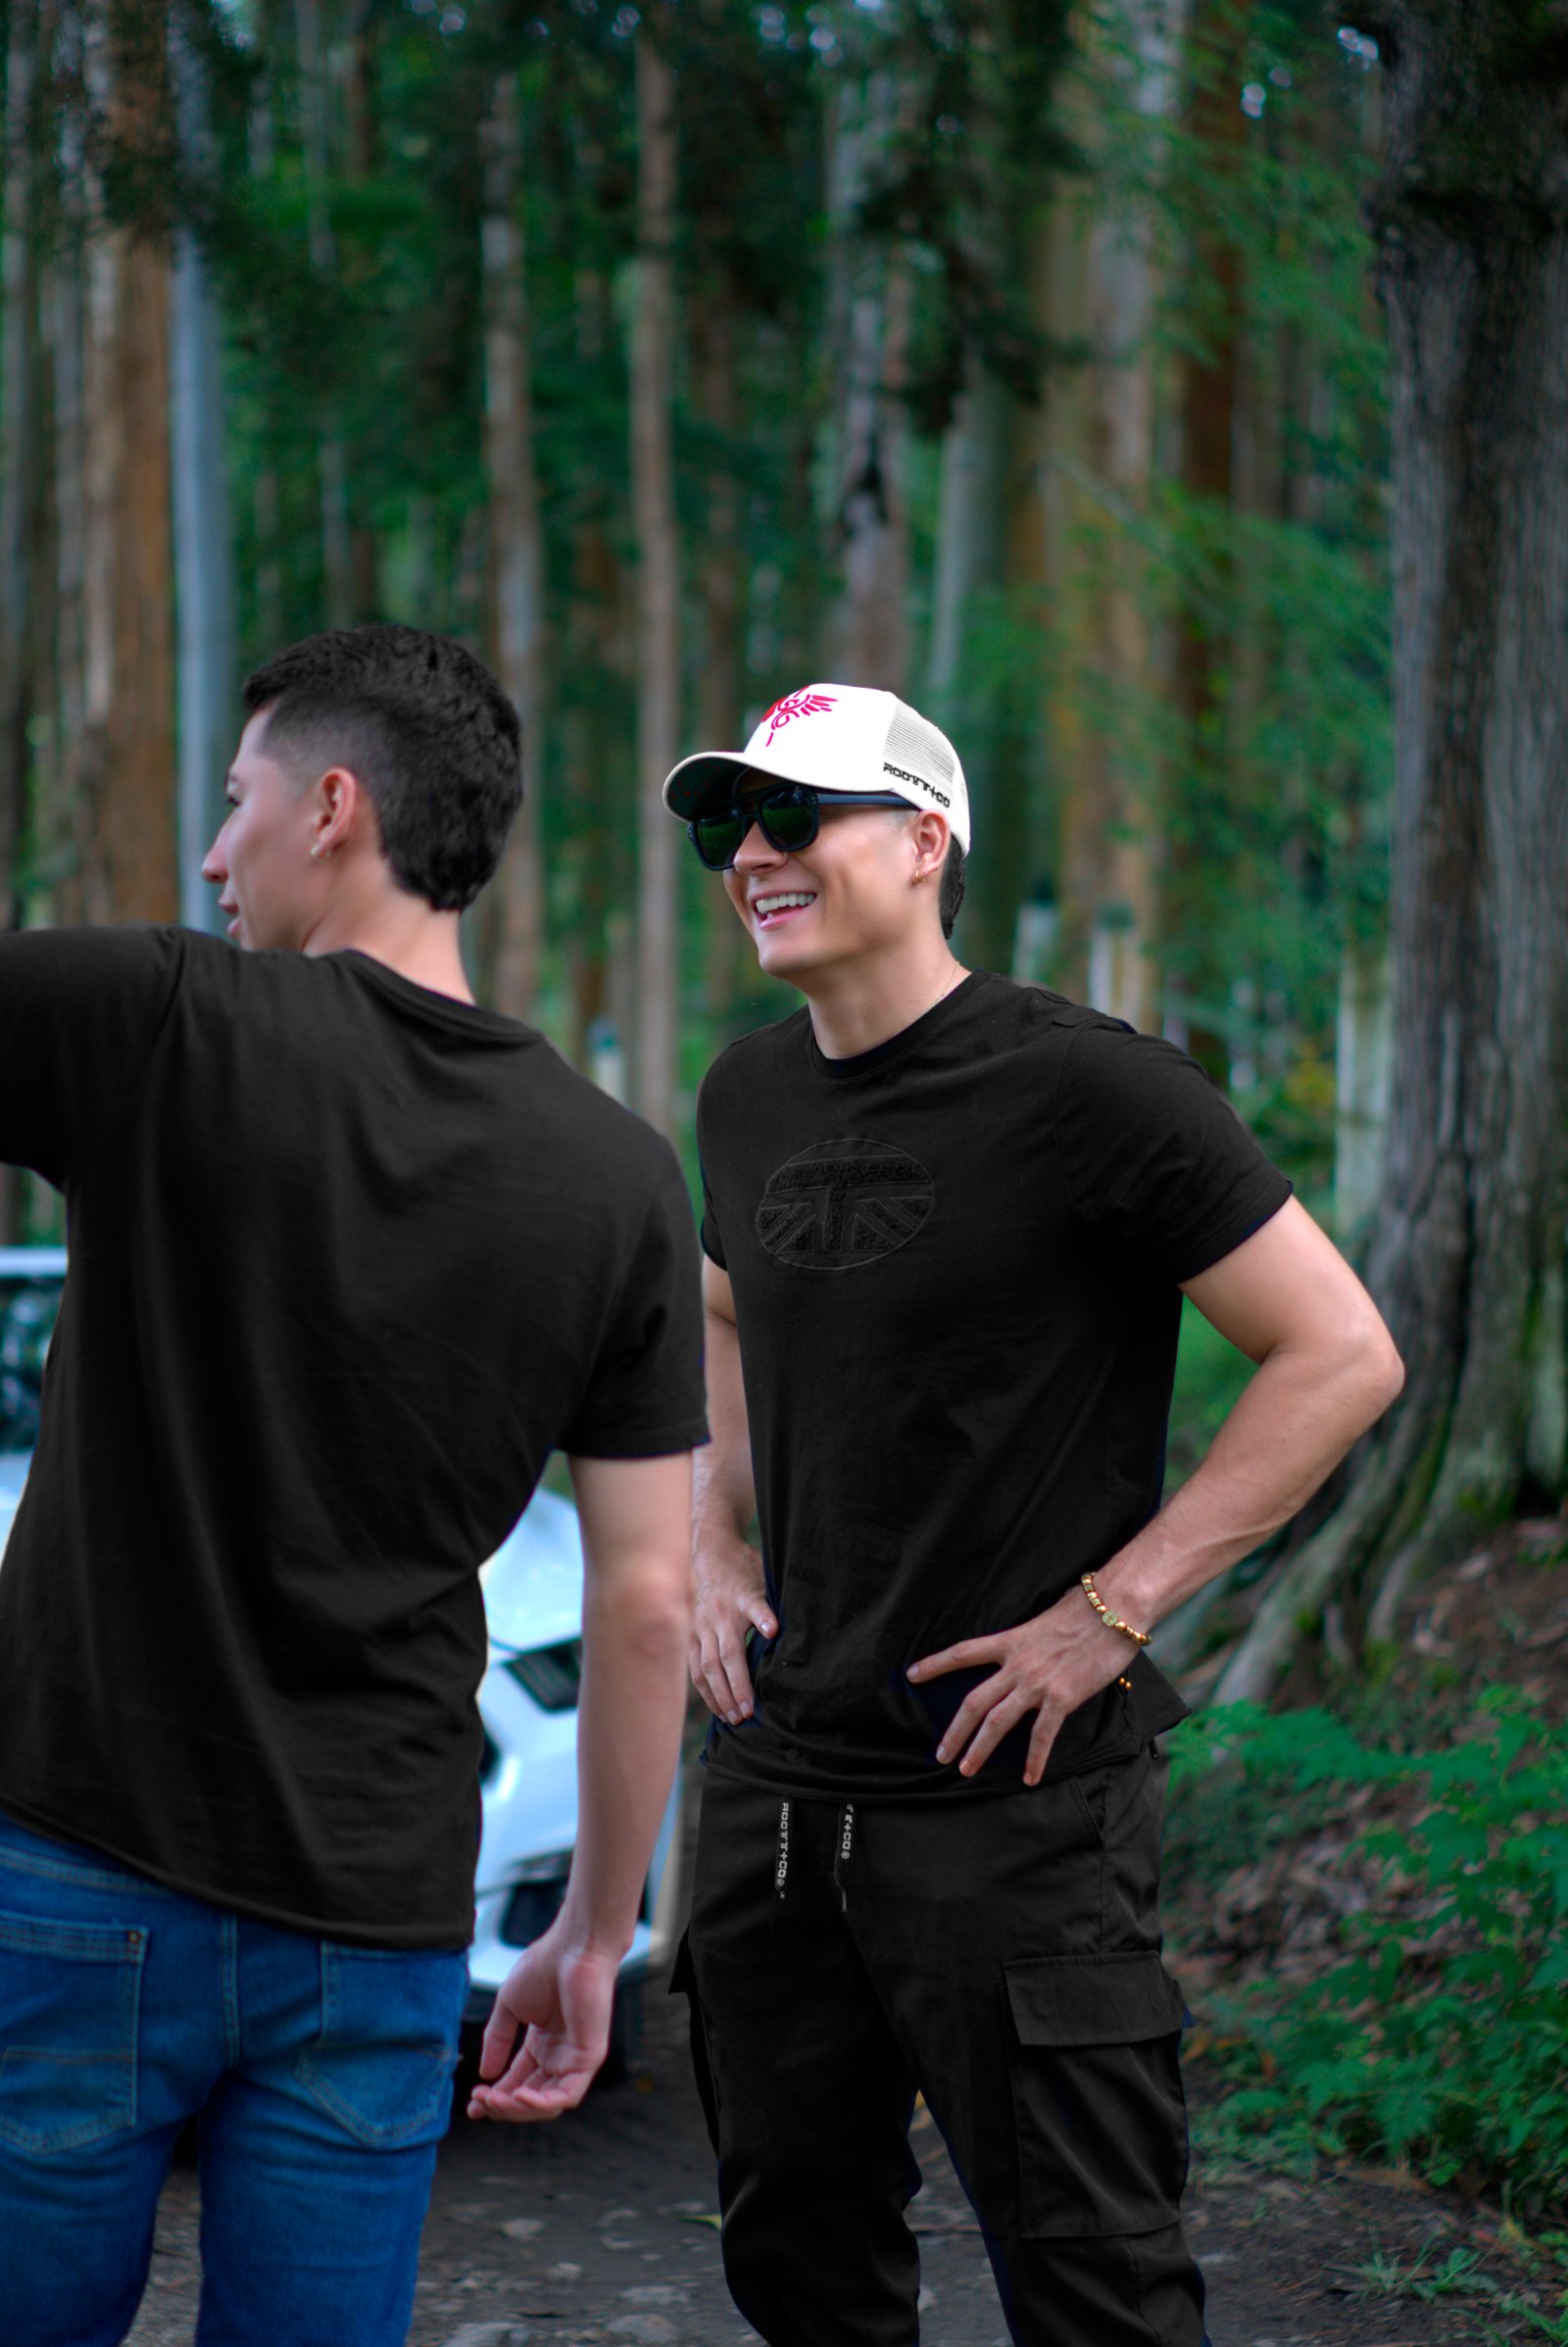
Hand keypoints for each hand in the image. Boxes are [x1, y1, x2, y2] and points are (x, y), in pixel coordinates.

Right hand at [466, 1920, 621, 2122]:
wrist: (573, 1946)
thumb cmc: (546, 1965)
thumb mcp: (509, 2006)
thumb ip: (497, 2039)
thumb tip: (485, 2074)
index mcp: (542, 2045)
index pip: (518, 2082)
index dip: (496, 2098)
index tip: (472, 2106)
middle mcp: (559, 2056)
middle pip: (530, 2098)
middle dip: (502, 2106)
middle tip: (479, 2103)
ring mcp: (575, 2059)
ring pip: (547, 2104)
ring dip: (517, 2108)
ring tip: (493, 2100)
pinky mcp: (589, 2057)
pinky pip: (567, 2095)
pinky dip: (542, 2103)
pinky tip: (518, 2096)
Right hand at [689, 1525, 775, 1724]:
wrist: (709, 1550)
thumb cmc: (743, 1566)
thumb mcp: (762, 1576)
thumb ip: (769, 1603)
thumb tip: (780, 1629)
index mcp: (738, 1603)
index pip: (743, 1638)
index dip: (751, 1655)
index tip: (762, 1670)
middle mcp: (717, 1619)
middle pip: (723, 1660)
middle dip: (734, 1690)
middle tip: (746, 1715)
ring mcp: (701, 1628)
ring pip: (706, 1668)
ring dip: (718, 1695)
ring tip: (732, 1719)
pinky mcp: (693, 1634)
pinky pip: (695, 1666)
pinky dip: (705, 1689)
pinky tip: (716, 1708)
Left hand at [907, 1585, 1133, 1785]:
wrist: (1113, 1609)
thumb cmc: (1084, 1609)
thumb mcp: (1044, 1617)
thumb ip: (1029, 1638)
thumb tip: (1027, 1644)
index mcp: (1010, 1641)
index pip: (962, 1653)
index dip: (934, 1664)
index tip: (911, 1675)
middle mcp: (1017, 1664)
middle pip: (973, 1701)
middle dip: (954, 1731)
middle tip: (940, 1754)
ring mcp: (1037, 1683)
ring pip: (997, 1722)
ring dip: (979, 1749)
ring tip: (966, 1770)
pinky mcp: (1062, 1697)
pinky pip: (1042, 1735)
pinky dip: (1034, 1759)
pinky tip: (1029, 1778)